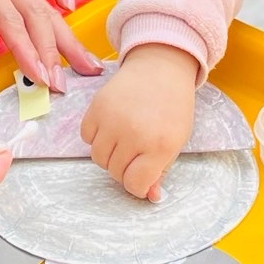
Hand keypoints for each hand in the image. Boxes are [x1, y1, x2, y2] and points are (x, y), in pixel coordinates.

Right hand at [80, 43, 199, 201]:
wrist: (161, 67)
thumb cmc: (173, 105)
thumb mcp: (176, 140)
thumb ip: (160, 170)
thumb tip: (149, 196)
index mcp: (159, 146)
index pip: (135, 184)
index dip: (138, 185)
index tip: (141, 177)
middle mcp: (134, 135)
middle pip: (115, 172)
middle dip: (125, 169)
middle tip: (136, 154)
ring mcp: (112, 120)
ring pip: (98, 158)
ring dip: (109, 155)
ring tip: (123, 140)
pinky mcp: (96, 107)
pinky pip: (86, 137)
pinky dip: (96, 137)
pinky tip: (111, 126)